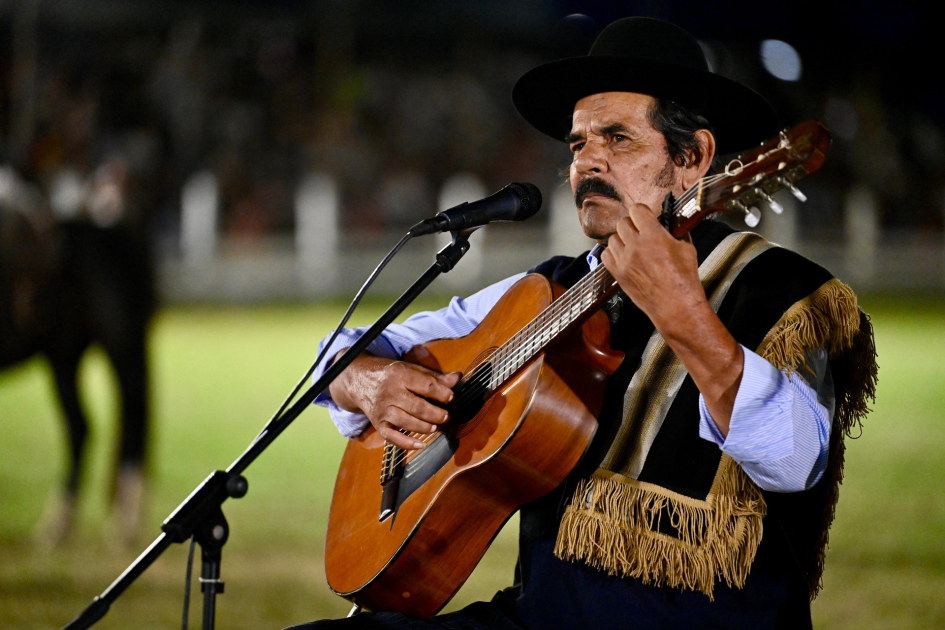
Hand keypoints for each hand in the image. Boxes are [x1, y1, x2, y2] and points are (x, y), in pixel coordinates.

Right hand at [328, 353, 461, 449]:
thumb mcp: (409, 368)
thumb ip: (433, 376)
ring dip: (425, 427)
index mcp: (400, 375)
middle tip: (447, 416)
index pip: (426, 386)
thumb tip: (457, 379)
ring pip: (407, 422)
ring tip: (437, 427)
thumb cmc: (388, 373)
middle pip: (418, 407)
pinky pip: (392, 437)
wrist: (357, 379)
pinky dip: (406, 443)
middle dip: (436, 414)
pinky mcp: (378, 423)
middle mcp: (390, 393)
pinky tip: (420, 444)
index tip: (452, 398)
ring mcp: (383, 409)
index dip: (442, 393)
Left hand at [600, 203, 705, 331]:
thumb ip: (676, 232)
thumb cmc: (683, 280)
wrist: (676, 307)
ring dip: (622, 239)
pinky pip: (606, 255)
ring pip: (612, 238)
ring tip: (632, 245)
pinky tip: (624, 256)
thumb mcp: (687, 249)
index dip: (641, 212)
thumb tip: (672, 223)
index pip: (636, 210)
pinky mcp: (618, 274)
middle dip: (632, 224)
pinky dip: (613, 253)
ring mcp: (624, 261)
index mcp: (653, 236)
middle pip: (623, 223)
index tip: (645, 216)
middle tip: (640, 231)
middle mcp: (635, 246)